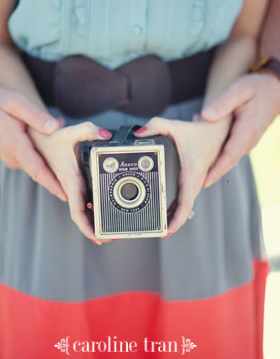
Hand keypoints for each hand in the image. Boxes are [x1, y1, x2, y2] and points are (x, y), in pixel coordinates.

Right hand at [0, 86, 65, 200]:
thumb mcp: (16, 103)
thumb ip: (37, 116)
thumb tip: (57, 127)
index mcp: (14, 145)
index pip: (37, 170)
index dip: (53, 184)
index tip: (67, 196)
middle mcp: (11, 156)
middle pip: (40, 170)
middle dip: (59, 174)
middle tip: (80, 178)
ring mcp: (9, 158)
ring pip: (35, 165)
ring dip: (50, 164)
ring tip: (70, 160)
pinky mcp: (10, 156)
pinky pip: (29, 160)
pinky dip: (41, 157)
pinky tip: (51, 146)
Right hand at [31, 122, 112, 244]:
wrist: (37, 139)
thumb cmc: (52, 138)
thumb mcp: (71, 132)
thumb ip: (89, 130)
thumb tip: (106, 135)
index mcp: (69, 181)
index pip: (77, 210)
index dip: (86, 226)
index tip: (98, 237)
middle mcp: (69, 188)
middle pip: (81, 216)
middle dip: (95, 229)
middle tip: (113, 238)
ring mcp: (70, 188)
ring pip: (81, 210)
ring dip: (93, 221)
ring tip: (111, 230)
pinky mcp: (72, 184)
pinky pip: (82, 202)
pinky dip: (91, 211)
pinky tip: (102, 213)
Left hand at [134, 117, 230, 235]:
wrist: (218, 130)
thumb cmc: (197, 131)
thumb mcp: (174, 126)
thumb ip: (155, 126)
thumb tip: (139, 133)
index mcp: (191, 173)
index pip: (185, 203)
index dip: (177, 220)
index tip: (167, 230)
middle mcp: (195, 181)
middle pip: (184, 209)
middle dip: (172, 223)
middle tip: (157, 232)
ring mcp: (196, 182)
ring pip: (185, 205)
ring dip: (174, 216)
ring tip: (159, 227)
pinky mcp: (194, 180)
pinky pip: (185, 197)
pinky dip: (177, 207)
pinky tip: (167, 212)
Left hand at [201, 73, 279, 185]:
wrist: (274, 88)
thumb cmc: (257, 88)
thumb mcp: (239, 90)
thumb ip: (222, 104)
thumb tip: (205, 117)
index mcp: (247, 131)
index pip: (230, 156)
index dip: (216, 170)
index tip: (203, 182)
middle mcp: (248, 140)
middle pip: (226, 161)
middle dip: (209, 172)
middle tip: (190, 182)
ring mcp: (246, 140)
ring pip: (225, 154)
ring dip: (207, 158)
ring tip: (188, 160)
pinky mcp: (242, 138)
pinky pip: (226, 147)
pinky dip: (211, 147)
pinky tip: (197, 135)